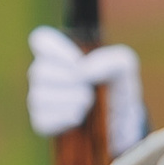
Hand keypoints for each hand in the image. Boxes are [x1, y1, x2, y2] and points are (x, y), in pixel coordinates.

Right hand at [26, 27, 146, 155]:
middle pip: (39, 70)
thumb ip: (110, 60)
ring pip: (39, 96)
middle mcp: (43, 74)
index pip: (40, 40)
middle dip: (70, 80)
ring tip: (87, 102)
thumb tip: (81, 70)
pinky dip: (65, 118)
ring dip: (71, 99)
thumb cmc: (117, 89)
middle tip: (89, 87)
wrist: (120, 124)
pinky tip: (79, 117)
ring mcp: (38, 99)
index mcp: (59, 54)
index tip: (76, 61)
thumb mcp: (124, 68)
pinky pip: (43, 119)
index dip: (57, 50)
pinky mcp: (40, 122)